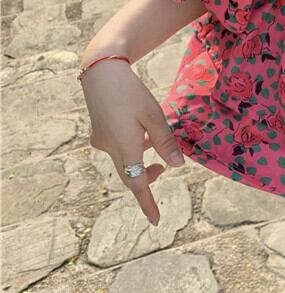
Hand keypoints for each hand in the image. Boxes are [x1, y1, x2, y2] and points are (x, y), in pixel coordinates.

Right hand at [80, 56, 183, 225]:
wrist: (102, 72)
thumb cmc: (130, 92)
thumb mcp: (154, 115)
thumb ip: (165, 141)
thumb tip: (177, 165)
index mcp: (124, 149)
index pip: (137, 185)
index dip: (148, 203)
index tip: (156, 220)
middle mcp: (110, 149)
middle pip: (131, 174)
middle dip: (148, 177)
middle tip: (164, 166)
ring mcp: (102, 141)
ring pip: (125, 159)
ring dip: (141, 158)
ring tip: (154, 142)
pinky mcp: (99, 132)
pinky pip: (118, 147)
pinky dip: (132, 145)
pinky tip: (140, 130)